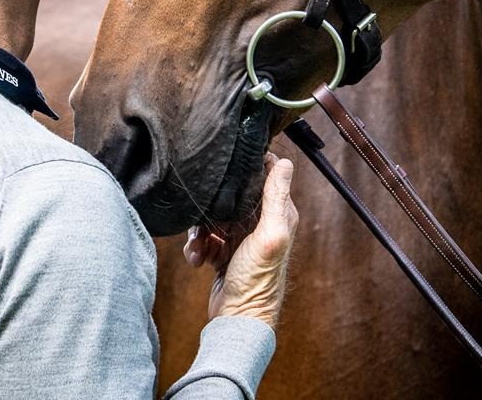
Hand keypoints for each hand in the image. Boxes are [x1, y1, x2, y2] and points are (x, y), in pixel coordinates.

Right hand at [182, 153, 297, 329]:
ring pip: (214, 217)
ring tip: (198, 247)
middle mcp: (262, 224)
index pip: (265, 178)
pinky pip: (206, 238)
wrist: (237, 320)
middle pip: (233, 197)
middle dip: (214, 207)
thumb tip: (285, 162)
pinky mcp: (224, 252)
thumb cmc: (257, 282)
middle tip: (206, 221)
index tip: (228, 173)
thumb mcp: (269, 235)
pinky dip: (198, 247)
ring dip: (201, 231)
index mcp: (279, 215)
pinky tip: (197, 260)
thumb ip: (276, 198)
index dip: (246, 173)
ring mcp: (241, 238)